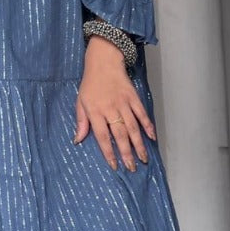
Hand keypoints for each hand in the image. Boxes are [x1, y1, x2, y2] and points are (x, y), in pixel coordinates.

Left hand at [73, 36, 155, 170]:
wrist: (104, 62)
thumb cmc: (90, 84)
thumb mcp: (80, 102)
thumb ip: (81, 122)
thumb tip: (77, 140)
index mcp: (95, 112)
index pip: (102, 136)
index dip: (108, 152)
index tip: (114, 165)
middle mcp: (110, 109)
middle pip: (120, 135)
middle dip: (126, 153)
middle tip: (132, 167)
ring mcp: (123, 103)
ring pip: (133, 127)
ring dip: (139, 144)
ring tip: (143, 158)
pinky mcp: (133, 97)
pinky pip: (142, 114)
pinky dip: (148, 126)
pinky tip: (152, 138)